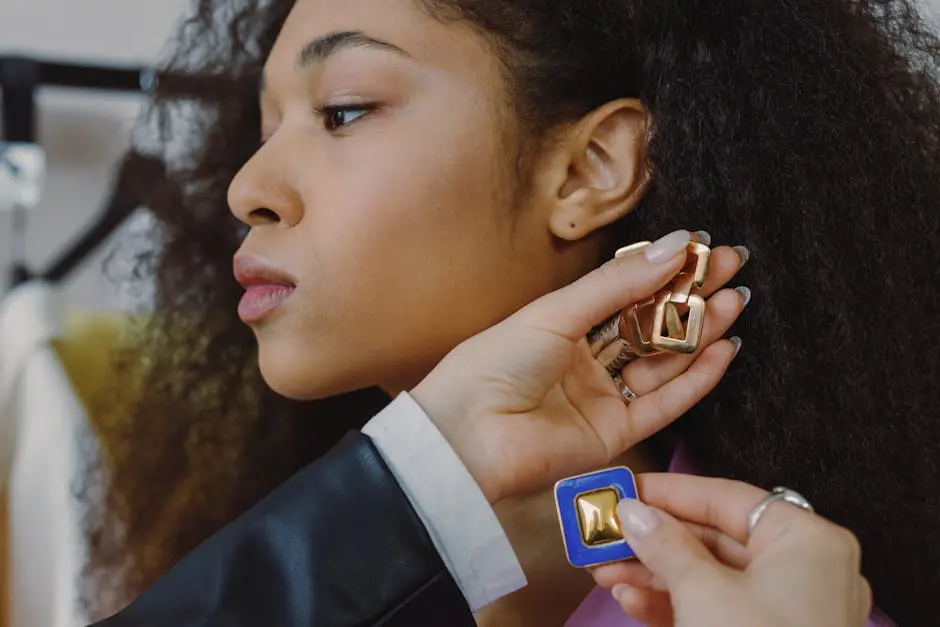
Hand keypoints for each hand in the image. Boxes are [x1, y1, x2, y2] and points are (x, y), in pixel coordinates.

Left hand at [411, 230, 747, 502]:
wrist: (469, 434)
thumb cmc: (496, 362)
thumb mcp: (557, 312)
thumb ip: (619, 283)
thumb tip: (676, 245)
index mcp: (564, 325)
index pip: (627, 293)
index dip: (665, 271)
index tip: (705, 248)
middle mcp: (585, 360)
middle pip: (650, 326)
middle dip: (691, 297)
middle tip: (732, 268)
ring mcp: (602, 398)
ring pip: (662, 362)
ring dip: (699, 333)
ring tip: (734, 301)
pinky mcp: (615, 434)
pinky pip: (664, 404)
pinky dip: (695, 379)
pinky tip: (722, 349)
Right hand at [593, 474, 871, 626]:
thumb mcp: (701, 593)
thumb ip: (664, 545)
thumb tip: (634, 512)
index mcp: (807, 542)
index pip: (728, 499)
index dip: (671, 492)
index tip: (626, 490)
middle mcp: (806, 570)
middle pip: (715, 540)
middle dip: (654, 542)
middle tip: (607, 536)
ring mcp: (791, 610)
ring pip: (711, 578)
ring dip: (654, 576)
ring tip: (606, 573)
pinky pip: (718, 609)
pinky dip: (676, 605)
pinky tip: (631, 603)